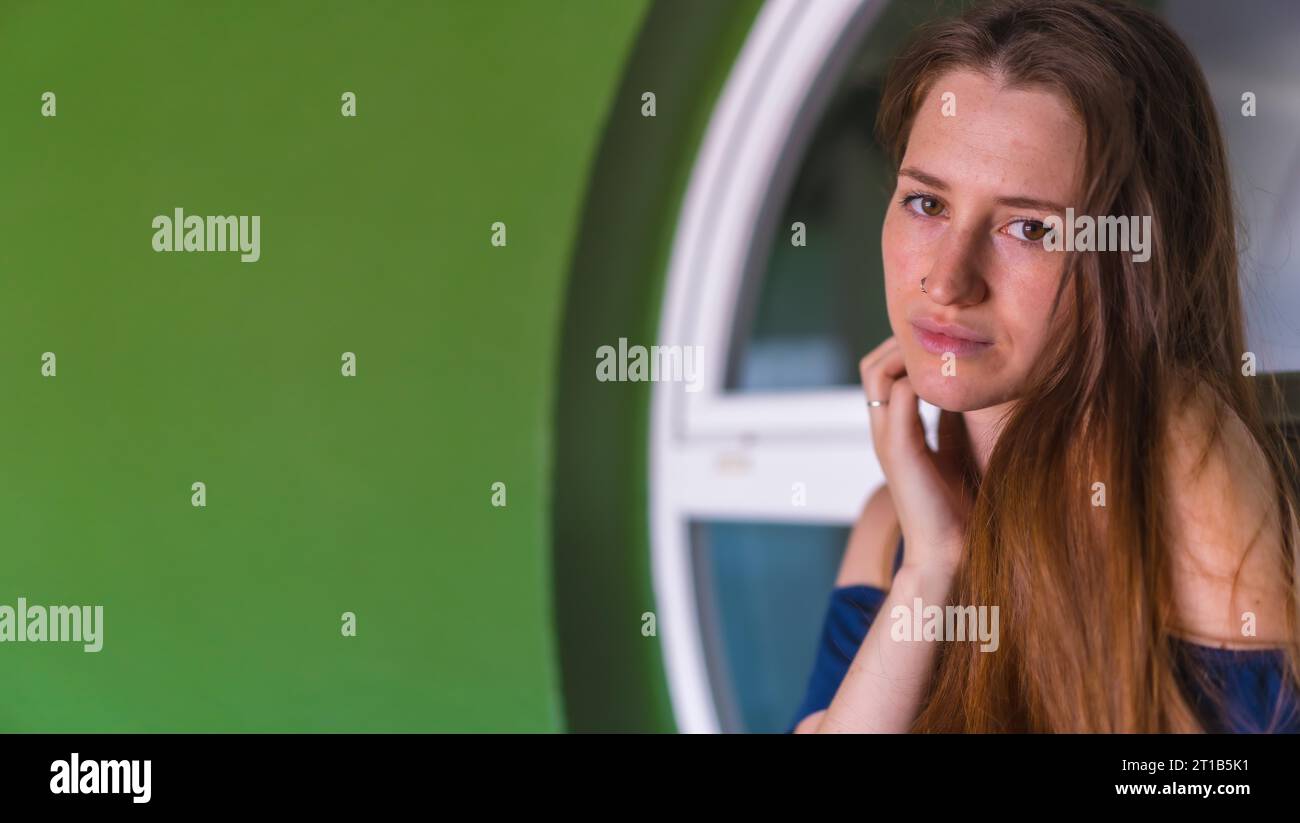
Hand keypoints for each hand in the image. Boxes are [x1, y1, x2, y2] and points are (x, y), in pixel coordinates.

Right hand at [859, 337, 973, 573]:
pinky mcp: (899, 449)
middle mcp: (884, 429)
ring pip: (878, 373)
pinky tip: (952, 382)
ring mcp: (887, 438)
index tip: (943, 346)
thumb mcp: (955, 451)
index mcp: (895, 429)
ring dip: (907, 356)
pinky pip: (900, 397)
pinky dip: (920, 380)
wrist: (948, 552)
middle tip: (942, 344)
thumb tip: (966, 394)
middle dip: (902, 345)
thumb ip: (952, 422)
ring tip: (943, 357)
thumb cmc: (955, 508)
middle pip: (873, 365)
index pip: (883, 370)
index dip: (905, 351)